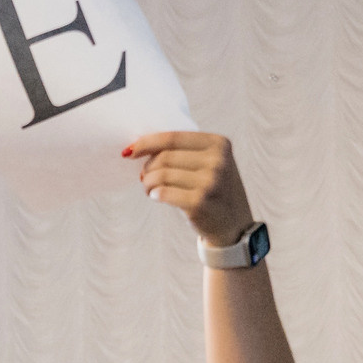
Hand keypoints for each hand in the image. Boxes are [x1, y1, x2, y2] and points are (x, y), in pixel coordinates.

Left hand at [127, 132, 255, 246]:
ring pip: (161, 175)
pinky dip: (155, 194)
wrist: (233, 225)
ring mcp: (210, 181)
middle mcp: (217, 160)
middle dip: (147, 168)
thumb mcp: (210, 162)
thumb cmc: (212, 190)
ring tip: (149, 189)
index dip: (147, 143)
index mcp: (219, 143)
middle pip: (164, 157)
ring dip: (147, 183)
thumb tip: (137, 147)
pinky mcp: (200, 202)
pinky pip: (164, 193)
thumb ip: (183, 150)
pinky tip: (157, 196)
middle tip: (144, 178)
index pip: (173, 137)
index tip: (129, 151)